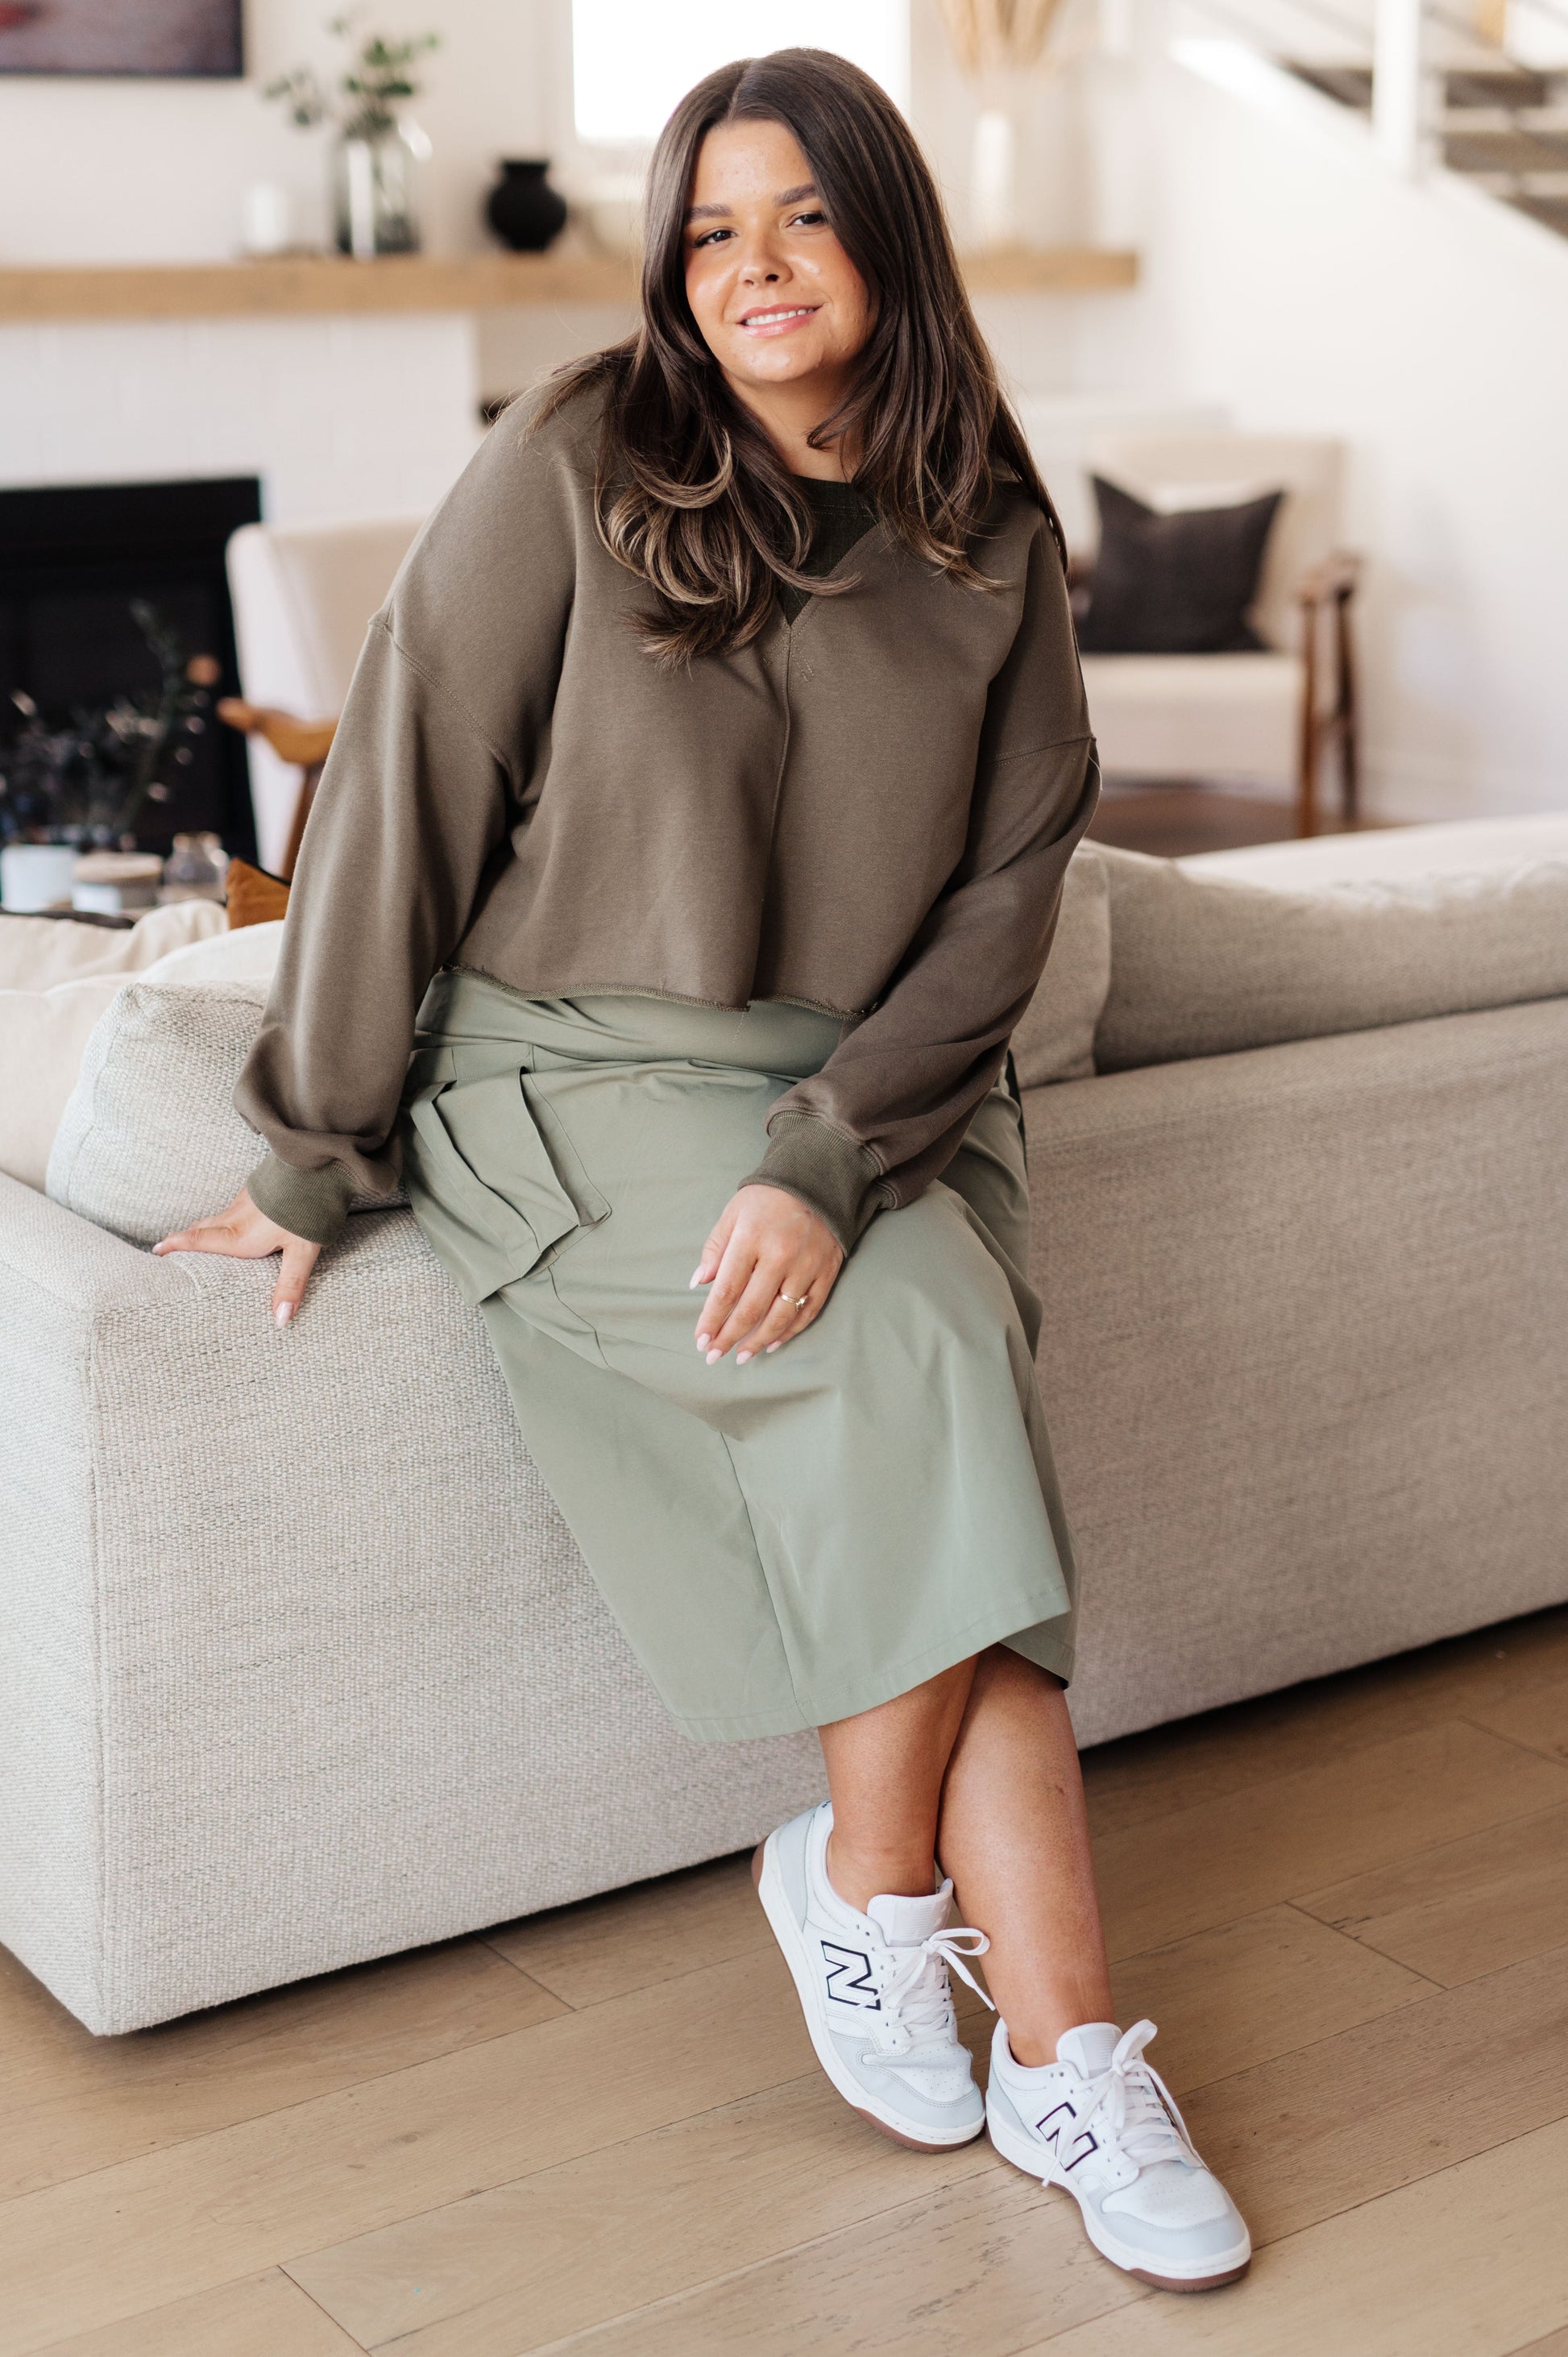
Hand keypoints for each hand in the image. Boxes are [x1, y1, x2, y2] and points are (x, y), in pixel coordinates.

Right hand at [153, 1187, 321, 1326]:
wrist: (315, 1164)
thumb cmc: (308, 1209)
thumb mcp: (302, 1252)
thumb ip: (290, 1285)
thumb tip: (280, 1320)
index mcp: (240, 1236)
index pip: (198, 1241)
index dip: (175, 1246)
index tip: (155, 1251)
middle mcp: (235, 1217)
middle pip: (202, 1229)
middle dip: (184, 1240)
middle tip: (168, 1249)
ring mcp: (244, 1200)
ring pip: (217, 1217)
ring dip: (204, 1229)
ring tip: (199, 1241)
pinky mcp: (256, 1189)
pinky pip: (233, 1208)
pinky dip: (225, 1219)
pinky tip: (237, 1222)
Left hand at [692, 1184, 843, 1364]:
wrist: (817, 1180)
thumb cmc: (767, 1199)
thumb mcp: (733, 1213)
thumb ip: (715, 1248)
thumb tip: (698, 1283)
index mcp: (751, 1238)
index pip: (726, 1290)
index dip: (712, 1320)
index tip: (701, 1339)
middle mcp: (780, 1255)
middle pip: (751, 1309)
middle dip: (729, 1336)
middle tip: (714, 1355)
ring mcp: (807, 1266)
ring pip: (780, 1316)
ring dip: (758, 1340)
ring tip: (741, 1356)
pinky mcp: (827, 1272)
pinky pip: (808, 1311)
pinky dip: (790, 1331)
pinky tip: (772, 1342)